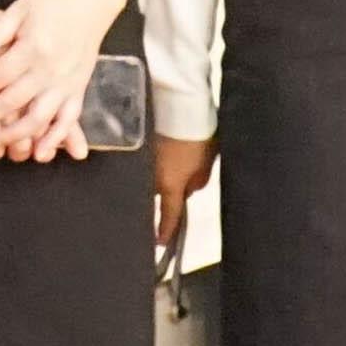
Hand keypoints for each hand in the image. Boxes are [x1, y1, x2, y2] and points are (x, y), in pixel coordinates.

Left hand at [0, 0, 126, 162]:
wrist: (91, 2)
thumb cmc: (52, 3)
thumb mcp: (20, 10)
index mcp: (33, 49)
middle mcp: (50, 70)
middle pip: (12, 102)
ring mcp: (67, 83)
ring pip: (38, 118)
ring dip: (14, 136)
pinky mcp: (79, 89)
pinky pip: (68, 120)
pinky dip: (55, 139)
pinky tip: (39, 153)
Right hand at [150, 129, 215, 253]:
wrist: (180, 102)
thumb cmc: (197, 134)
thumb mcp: (206, 164)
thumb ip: (196, 183)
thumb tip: (187, 190)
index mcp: (169, 186)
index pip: (168, 215)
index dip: (165, 232)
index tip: (160, 243)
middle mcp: (150, 177)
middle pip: (156, 193)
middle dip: (167, 192)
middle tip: (182, 180)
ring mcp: (141, 160)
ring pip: (149, 175)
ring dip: (160, 172)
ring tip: (175, 158)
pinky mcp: (138, 144)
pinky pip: (145, 160)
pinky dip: (153, 158)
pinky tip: (163, 148)